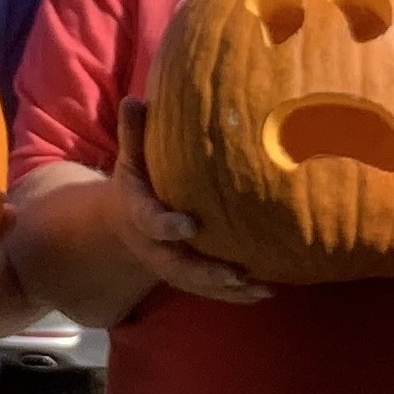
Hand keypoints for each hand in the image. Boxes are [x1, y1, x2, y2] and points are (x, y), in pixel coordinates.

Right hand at [109, 98, 270, 304]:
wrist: (125, 224)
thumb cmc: (139, 183)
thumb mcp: (130, 159)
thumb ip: (134, 134)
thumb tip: (135, 99)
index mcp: (140, 216)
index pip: (151, 222)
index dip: (168, 226)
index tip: (190, 225)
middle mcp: (155, 247)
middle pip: (179, 266)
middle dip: (207, 272)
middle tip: (235, 273)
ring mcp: (172, 266)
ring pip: (199, 284)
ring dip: (230, 290)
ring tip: (264, 289)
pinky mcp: (188, 276)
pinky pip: (211, 290)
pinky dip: (237, 295)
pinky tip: (267, 292)